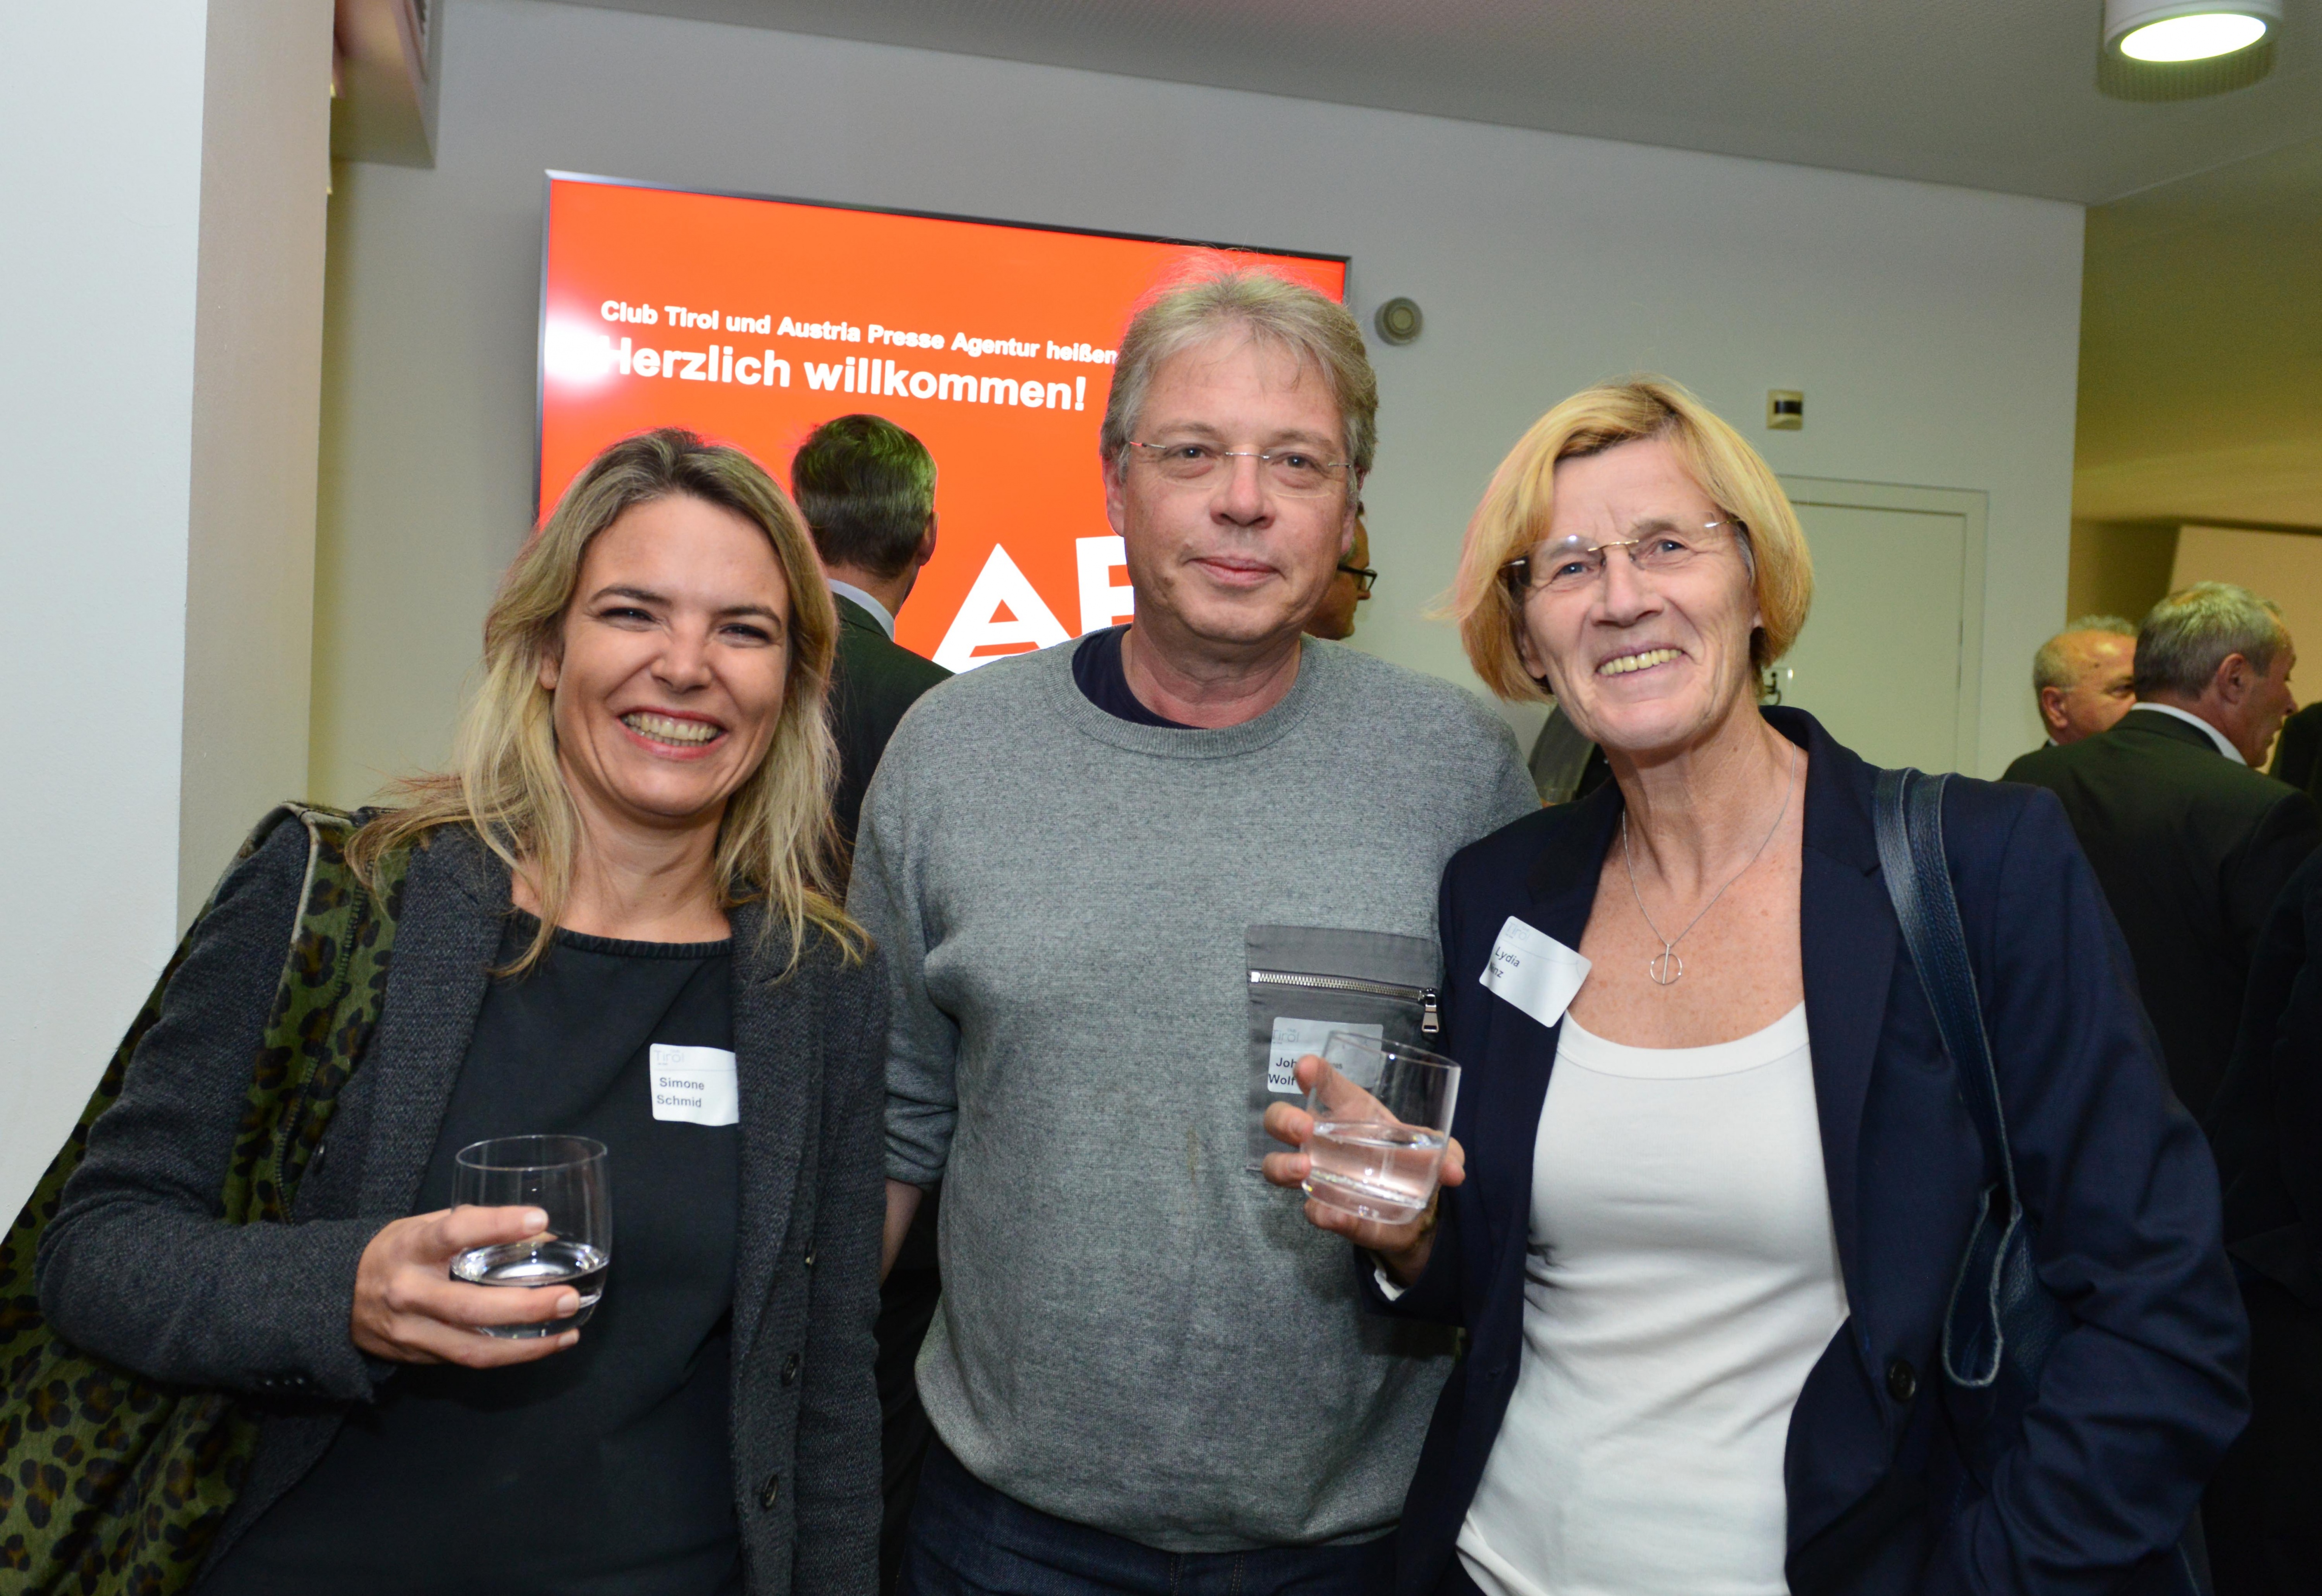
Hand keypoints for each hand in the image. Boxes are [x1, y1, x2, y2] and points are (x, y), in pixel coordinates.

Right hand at [351, 1205, 584, 1365]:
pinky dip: (511, 1354)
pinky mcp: (419, 1357)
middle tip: (568, 1298)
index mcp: (410, 1247)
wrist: (336, 1297)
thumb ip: (474, 1225)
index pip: (454, 1232)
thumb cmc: (396, 1253)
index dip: (496, 1225)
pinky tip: (543, 1344)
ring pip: (473, 1349)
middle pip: (469, 1306)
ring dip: (528, 1345)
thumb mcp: (424, 1226)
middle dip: (525, 1306)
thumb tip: (540, 1232)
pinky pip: (469, 1360)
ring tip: (568, 1331)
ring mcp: (411, 1331)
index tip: (539, 1220)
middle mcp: (408, 1292)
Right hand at [1260, 1054, 1463, 1288]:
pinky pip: (1313, 1210)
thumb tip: (1455, 1170)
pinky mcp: (1327, 1209)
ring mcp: (1319, 1175)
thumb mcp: (1437, 1156)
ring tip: (1303, 1168)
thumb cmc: (1415, 1167)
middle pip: (1281, 1119)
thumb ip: (1447, 1156)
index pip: (1324, 1083)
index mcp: (1350, 1111)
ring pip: (1276, 1164)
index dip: (1311, 1071)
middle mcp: (1324, 1140)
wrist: (1417, 1215)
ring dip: (1283, 1165)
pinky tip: (1330, 1213)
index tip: (1306, 1068)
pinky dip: (1320, 1213)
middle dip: (1284, 1118)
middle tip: (1303, 1128)